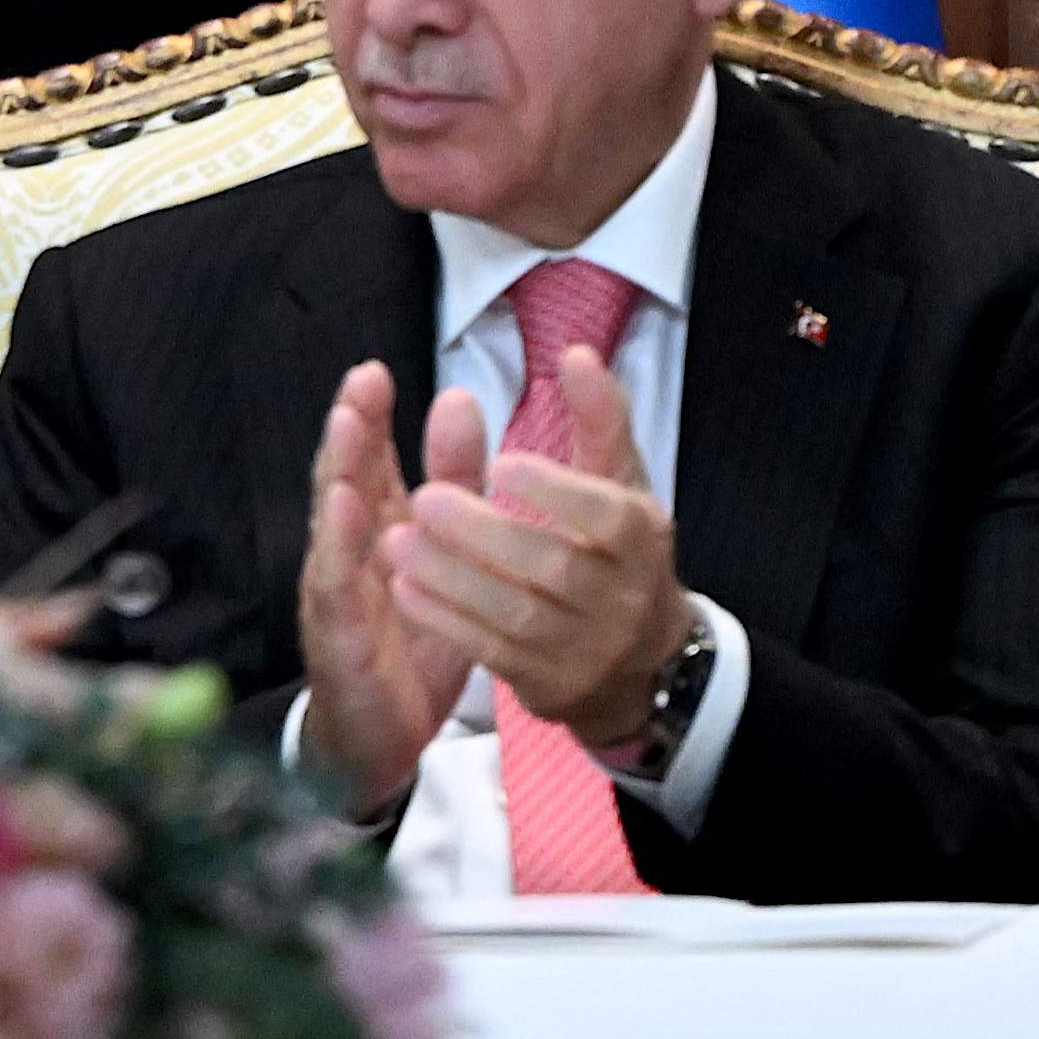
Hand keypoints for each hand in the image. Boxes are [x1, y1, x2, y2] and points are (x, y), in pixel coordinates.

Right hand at [295, 361, 480, 817]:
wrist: (378, 738)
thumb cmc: (407, 643)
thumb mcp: (444, 558)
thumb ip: (453, 484)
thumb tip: (459, 401)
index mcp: (375, 531)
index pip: (366, 462)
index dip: (369, 417)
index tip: (377, 371)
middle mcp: (347, 552)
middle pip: (342, 478)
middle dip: (351, 428)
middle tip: (364, 381)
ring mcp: (335, 590)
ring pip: (332, 522)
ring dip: (338, 471)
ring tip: (349, 425)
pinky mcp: (337, 634)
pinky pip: (337, 584)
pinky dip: (340, 545)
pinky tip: (346, 511)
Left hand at [382, 347, 693, 750]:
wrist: (640, 658)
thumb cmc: (616, 548)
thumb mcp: (620, 483)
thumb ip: (599, 420)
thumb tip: (577, 354)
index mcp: (643, 540)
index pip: (608, 517)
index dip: (556, 490)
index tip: (501, 462)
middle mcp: (624, 599)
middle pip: (554, 566)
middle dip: (485, 534)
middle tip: (425, 498)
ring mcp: (587, 650)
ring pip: (516, 616)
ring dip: (450, 579)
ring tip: (395, 540)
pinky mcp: (549, 685)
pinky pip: (492, 653)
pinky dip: (445, 620)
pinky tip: (403, 586)